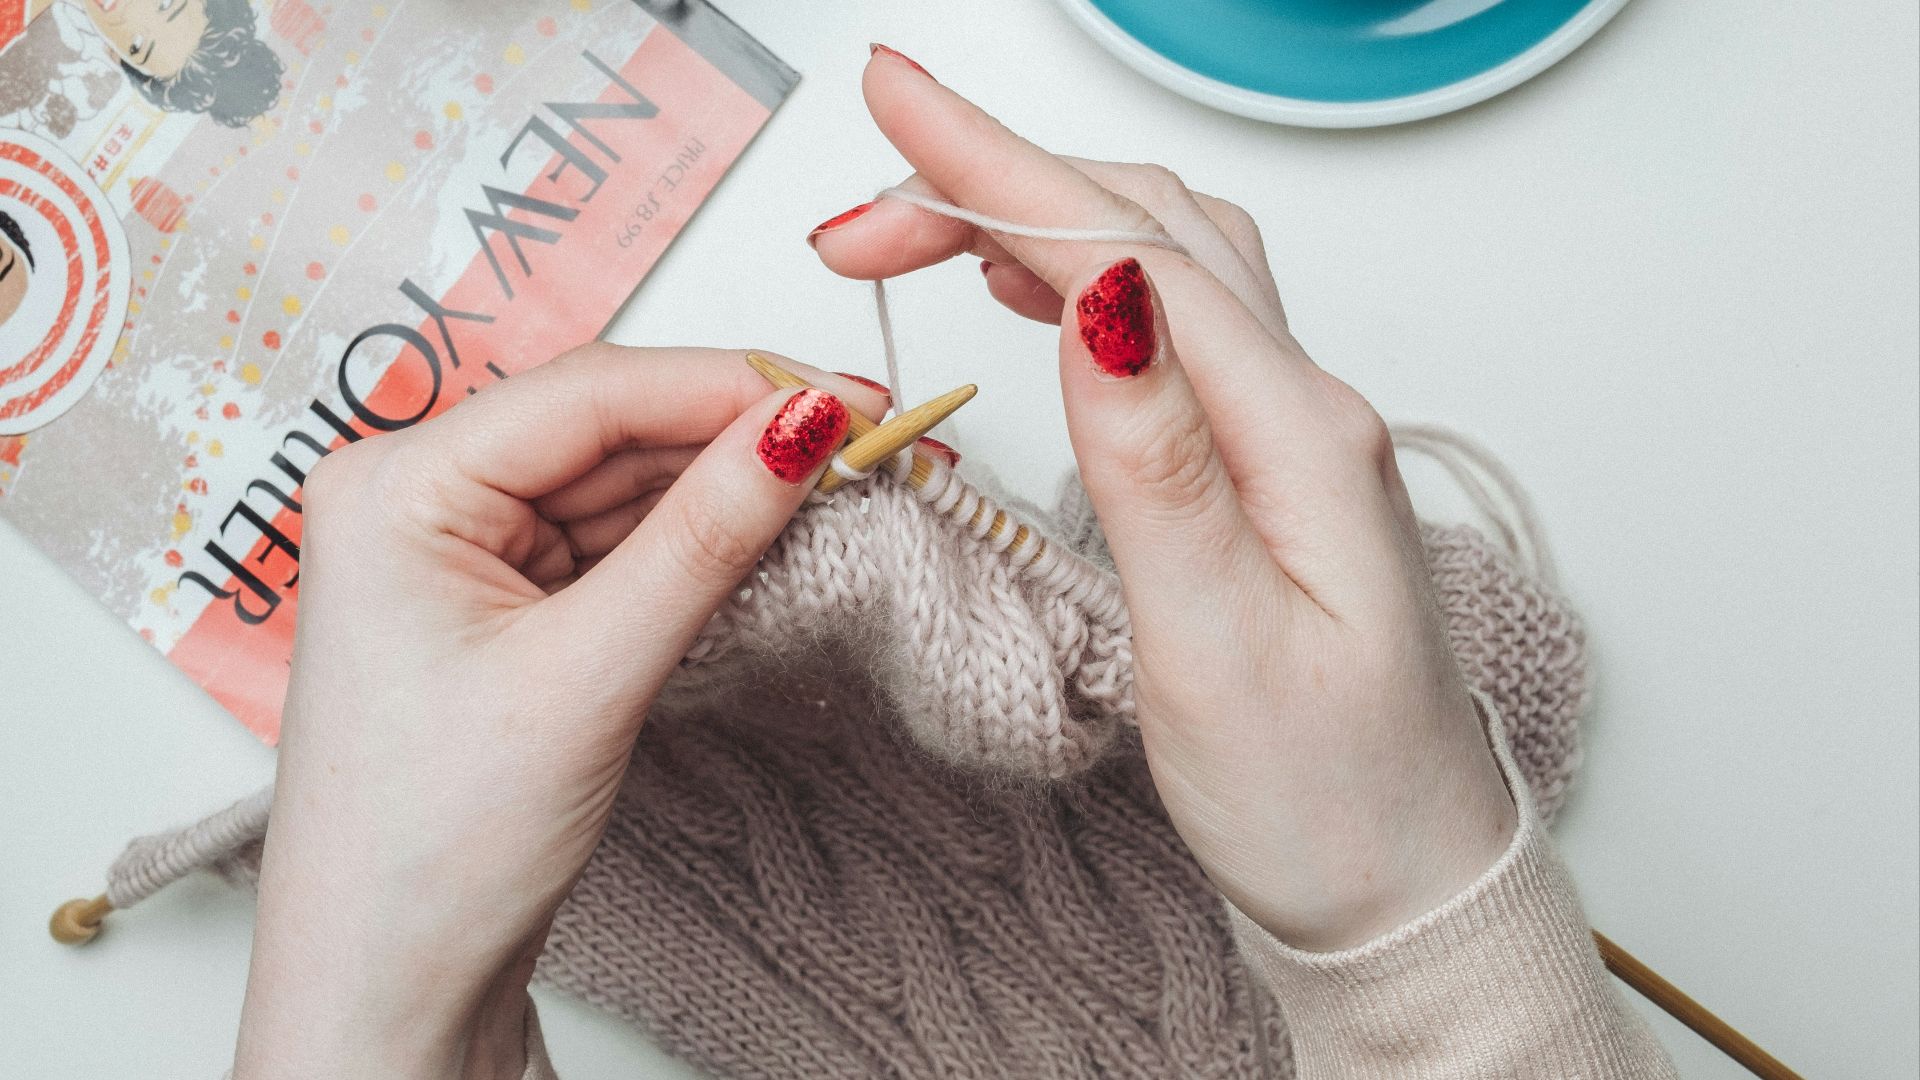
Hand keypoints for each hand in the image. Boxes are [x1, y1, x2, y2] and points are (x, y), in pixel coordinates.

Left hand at [234, 346, 882, 1078]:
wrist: (391, 983)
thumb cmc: (429, 848)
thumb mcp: (587, 676)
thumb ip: (703, 540)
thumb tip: (804, 428)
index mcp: (395, 487)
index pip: (592, 393)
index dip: (732, 386)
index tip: (850, 399)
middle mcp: (420, 499)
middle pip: (613, 427)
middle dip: (744, 433)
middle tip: (871, 436)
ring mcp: (465, 551)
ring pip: (626, 483)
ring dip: (730, 486)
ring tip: (844, 482)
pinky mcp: (508, 602)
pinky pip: (620, 541)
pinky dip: (698, 539)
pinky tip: (772, 529)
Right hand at [810, 49, 1516, 951]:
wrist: (1404, 882)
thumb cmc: (1323, 798)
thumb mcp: (1220, 648)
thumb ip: (1157, 464)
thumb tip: (1100, 295)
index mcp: (1297, 436)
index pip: (1130, 251)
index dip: (999, 168)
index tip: (893, 102)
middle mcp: (1306, 410)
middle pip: (1144, 228)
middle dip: (994, 180)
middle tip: (858, 202)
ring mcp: (1291, 432)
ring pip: (1161, 261)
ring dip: (1039, 214)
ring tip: (918, 222)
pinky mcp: (1266, 466)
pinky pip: (1175, 323)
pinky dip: (1088, 274)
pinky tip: (1036, 290)